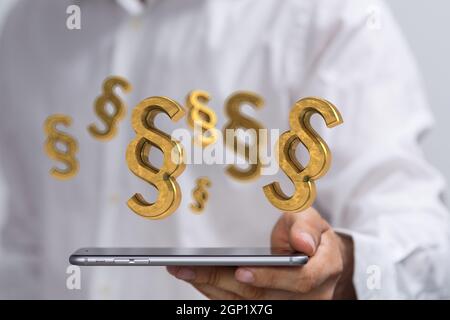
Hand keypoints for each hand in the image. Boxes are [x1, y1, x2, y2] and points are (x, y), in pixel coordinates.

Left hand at [167, 207, 355, 298]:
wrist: (317, 255)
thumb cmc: (309, 233)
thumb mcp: (311, 219)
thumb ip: (306, 226)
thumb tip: (303, 243)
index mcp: (324, 270)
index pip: (299, 280)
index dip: (270, 278)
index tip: (241, 271)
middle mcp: (309, 295)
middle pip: (263, 297)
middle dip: (223, 281)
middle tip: (189, 268)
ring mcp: (287, 305)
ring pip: (247, 303)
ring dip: (212, 288)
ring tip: (183, 271)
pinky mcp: (269, 306)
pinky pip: (240, 304)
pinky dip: (216, 292)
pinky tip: (196, 278)